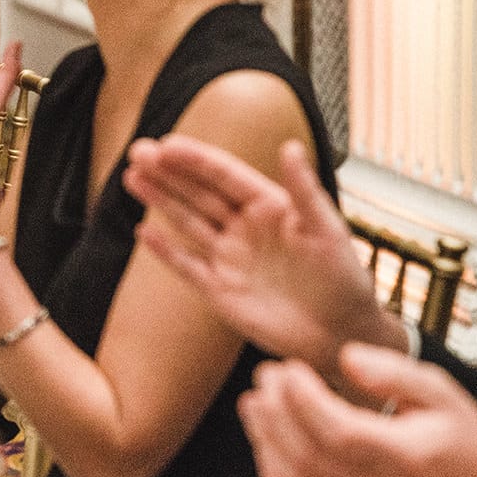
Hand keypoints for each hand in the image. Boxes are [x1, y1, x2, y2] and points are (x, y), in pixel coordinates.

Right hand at [124, 134, 401, 380]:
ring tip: (133, 177)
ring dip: (160, 200)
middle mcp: (245, 228)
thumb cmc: (343, 279)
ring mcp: (230, 259)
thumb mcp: (327, 230)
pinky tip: (142, 231)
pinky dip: (165, 250)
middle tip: (137, 151)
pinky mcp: (220, 291)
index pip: (224, 176)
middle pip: (198, 194)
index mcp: (270, 206)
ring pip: (187, 222)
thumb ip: (304, 190)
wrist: (340, 333)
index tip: (166, 144)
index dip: (195, 159)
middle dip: (168, 173)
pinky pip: (186, 266)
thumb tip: (289, 146)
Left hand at [241, 345, 476, 476]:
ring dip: (266, 439)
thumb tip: (347, 357)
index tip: (290, 368)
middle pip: (311, 457)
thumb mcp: (440, 389)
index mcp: (405, 458)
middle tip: (267, 375)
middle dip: (278, 412)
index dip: (306, 400)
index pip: (342, 434)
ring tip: (255, 400)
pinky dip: (272, 472)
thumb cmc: (458, 434)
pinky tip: (265, 439)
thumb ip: (394, 372)